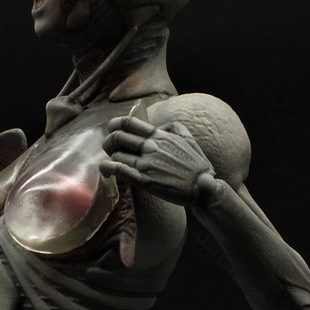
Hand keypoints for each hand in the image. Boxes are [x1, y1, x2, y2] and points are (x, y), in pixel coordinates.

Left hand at [100, 115, 216, 205]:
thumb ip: (172, 127)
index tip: (112, 131)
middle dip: (108, 143)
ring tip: (111, 166)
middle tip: (110, 151)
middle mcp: (150, 147)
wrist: (202, 187)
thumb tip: (158, 127)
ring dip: (109, 159)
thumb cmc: (197, 165)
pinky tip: (107, 173)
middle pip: (117, 137)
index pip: (128, 122)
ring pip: (115, 155)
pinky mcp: (144, 180)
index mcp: (159, 135)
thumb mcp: (188, 138)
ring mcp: (146, 164)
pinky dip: (107, 169)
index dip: (114, 124)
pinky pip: (118, 170)